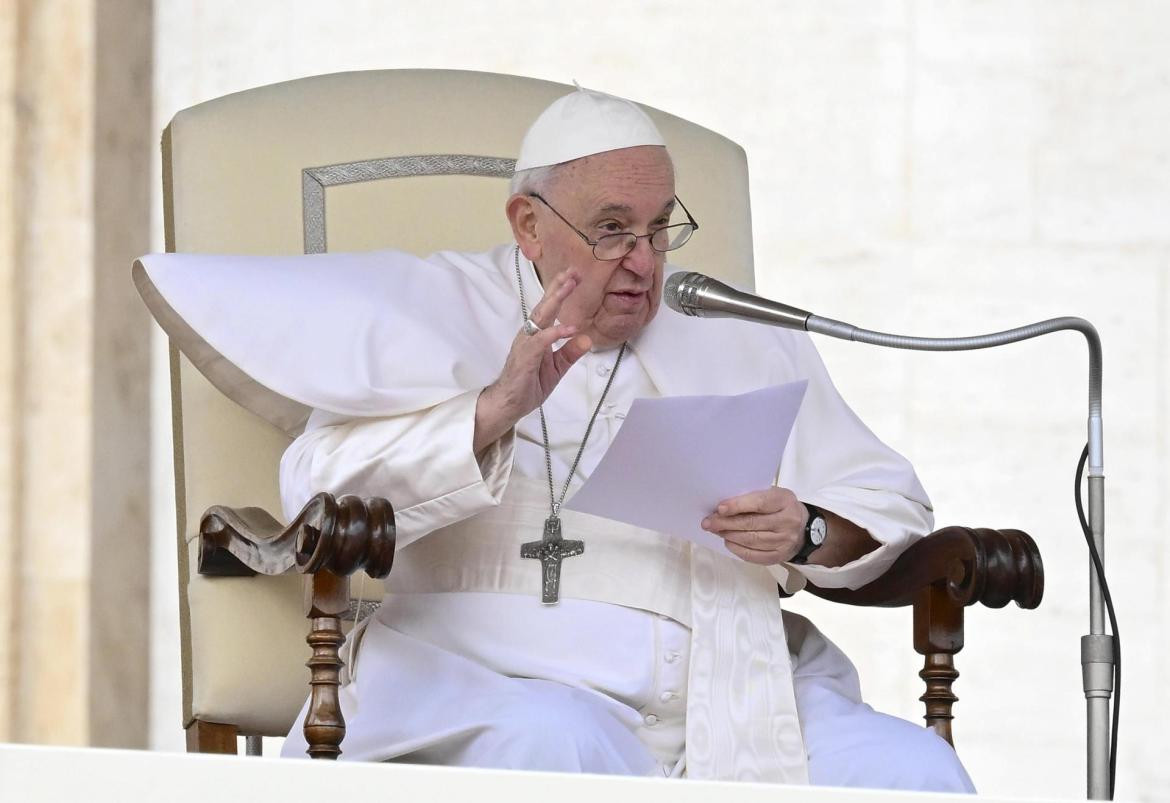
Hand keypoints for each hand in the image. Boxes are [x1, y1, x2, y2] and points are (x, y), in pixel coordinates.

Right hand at [473, 268, 591, 452]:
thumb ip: (570, 353)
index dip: (560, 291)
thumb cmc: (530, 383)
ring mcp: (526, 344)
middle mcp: (530, 334)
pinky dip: (555, 333)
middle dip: (558, 287)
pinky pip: (541, 341)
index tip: (574, 275)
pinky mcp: (525, 357)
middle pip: (544, 306)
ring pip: (541, 317)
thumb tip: (587, 338)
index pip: (549, 309)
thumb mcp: (557, 368)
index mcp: (537, 335)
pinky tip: (570, 327)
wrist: (510, 404)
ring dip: (555, 300)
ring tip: (569, 286)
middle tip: (573, 271)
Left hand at [701, 486, 808, 564]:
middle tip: (708, 522)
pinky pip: (754, 555)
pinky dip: (738, 549)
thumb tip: (723, 507)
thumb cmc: (781, 507)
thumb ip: (753, 497)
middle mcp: (788, 521)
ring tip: (715, 530)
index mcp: (785, 500)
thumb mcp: (773, 495)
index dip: (738, 505)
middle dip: (726, 523)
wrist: (804, 529)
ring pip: (751, 540)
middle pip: (751, 523)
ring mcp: (785, 541)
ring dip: (729, 535)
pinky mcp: (780, 556)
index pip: (759, 503)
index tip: (719, 508)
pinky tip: (728, 542)